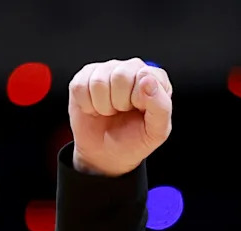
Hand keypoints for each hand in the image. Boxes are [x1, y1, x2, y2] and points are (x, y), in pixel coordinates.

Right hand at [67, 58, 172, 176]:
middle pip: (120, 75)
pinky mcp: (85, 75)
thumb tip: (148, 80)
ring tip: (110, 111)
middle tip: (122, 112)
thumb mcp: (156, 132)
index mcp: (156, 79)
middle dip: (120, 103)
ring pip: (99, 81)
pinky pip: (80, 87)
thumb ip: (160, 106)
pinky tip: (95, 109)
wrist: (107, 153)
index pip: (145, 76)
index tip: (139, 111)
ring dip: (103, 106)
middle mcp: (133, 68)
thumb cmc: (135, 139)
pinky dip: (87, 105)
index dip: (139, 100)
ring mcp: (108, 69)